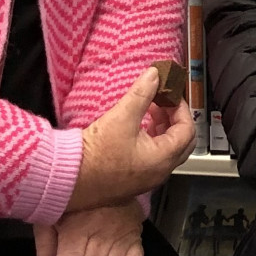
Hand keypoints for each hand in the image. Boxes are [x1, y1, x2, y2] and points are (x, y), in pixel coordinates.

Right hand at [69, 66, 195, 211]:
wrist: (68, 178)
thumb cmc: (95, 153)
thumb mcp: (122, 116)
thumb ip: (142, 93)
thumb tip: (155, 75)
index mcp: (162, 159)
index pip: (187, 130)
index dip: (182, 108)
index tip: (171, 94)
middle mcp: (160, 172)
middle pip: (182, 142)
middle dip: (176, 119)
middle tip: (165, 102)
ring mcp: (147, 179)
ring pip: (168, 151)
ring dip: (164, 129)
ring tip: (151, 110)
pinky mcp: (134, 180)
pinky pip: (154, 159)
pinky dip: (153, 141)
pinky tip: (139, 129)